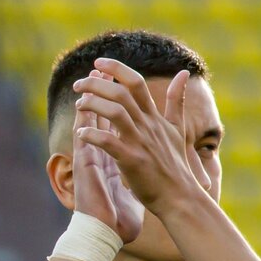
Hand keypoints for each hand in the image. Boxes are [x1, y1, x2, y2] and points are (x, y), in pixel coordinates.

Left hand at [73, 58, 210, 215]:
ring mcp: (140, 143)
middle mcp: (147, 126)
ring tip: (79, 105)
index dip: (117, 69)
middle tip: (78, 84)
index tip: (98, 62)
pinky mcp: (132, 161)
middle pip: (121, 94)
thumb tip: (182, 72)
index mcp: (154, 118)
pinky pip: (110, 143)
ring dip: (93, 105)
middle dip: (97, 84)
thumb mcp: (178, 129)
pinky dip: (93, 136)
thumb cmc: (175, 166)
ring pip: (115, 113)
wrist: (180, 197)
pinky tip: (81, 133)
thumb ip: (177, 101)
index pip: (136, 83)